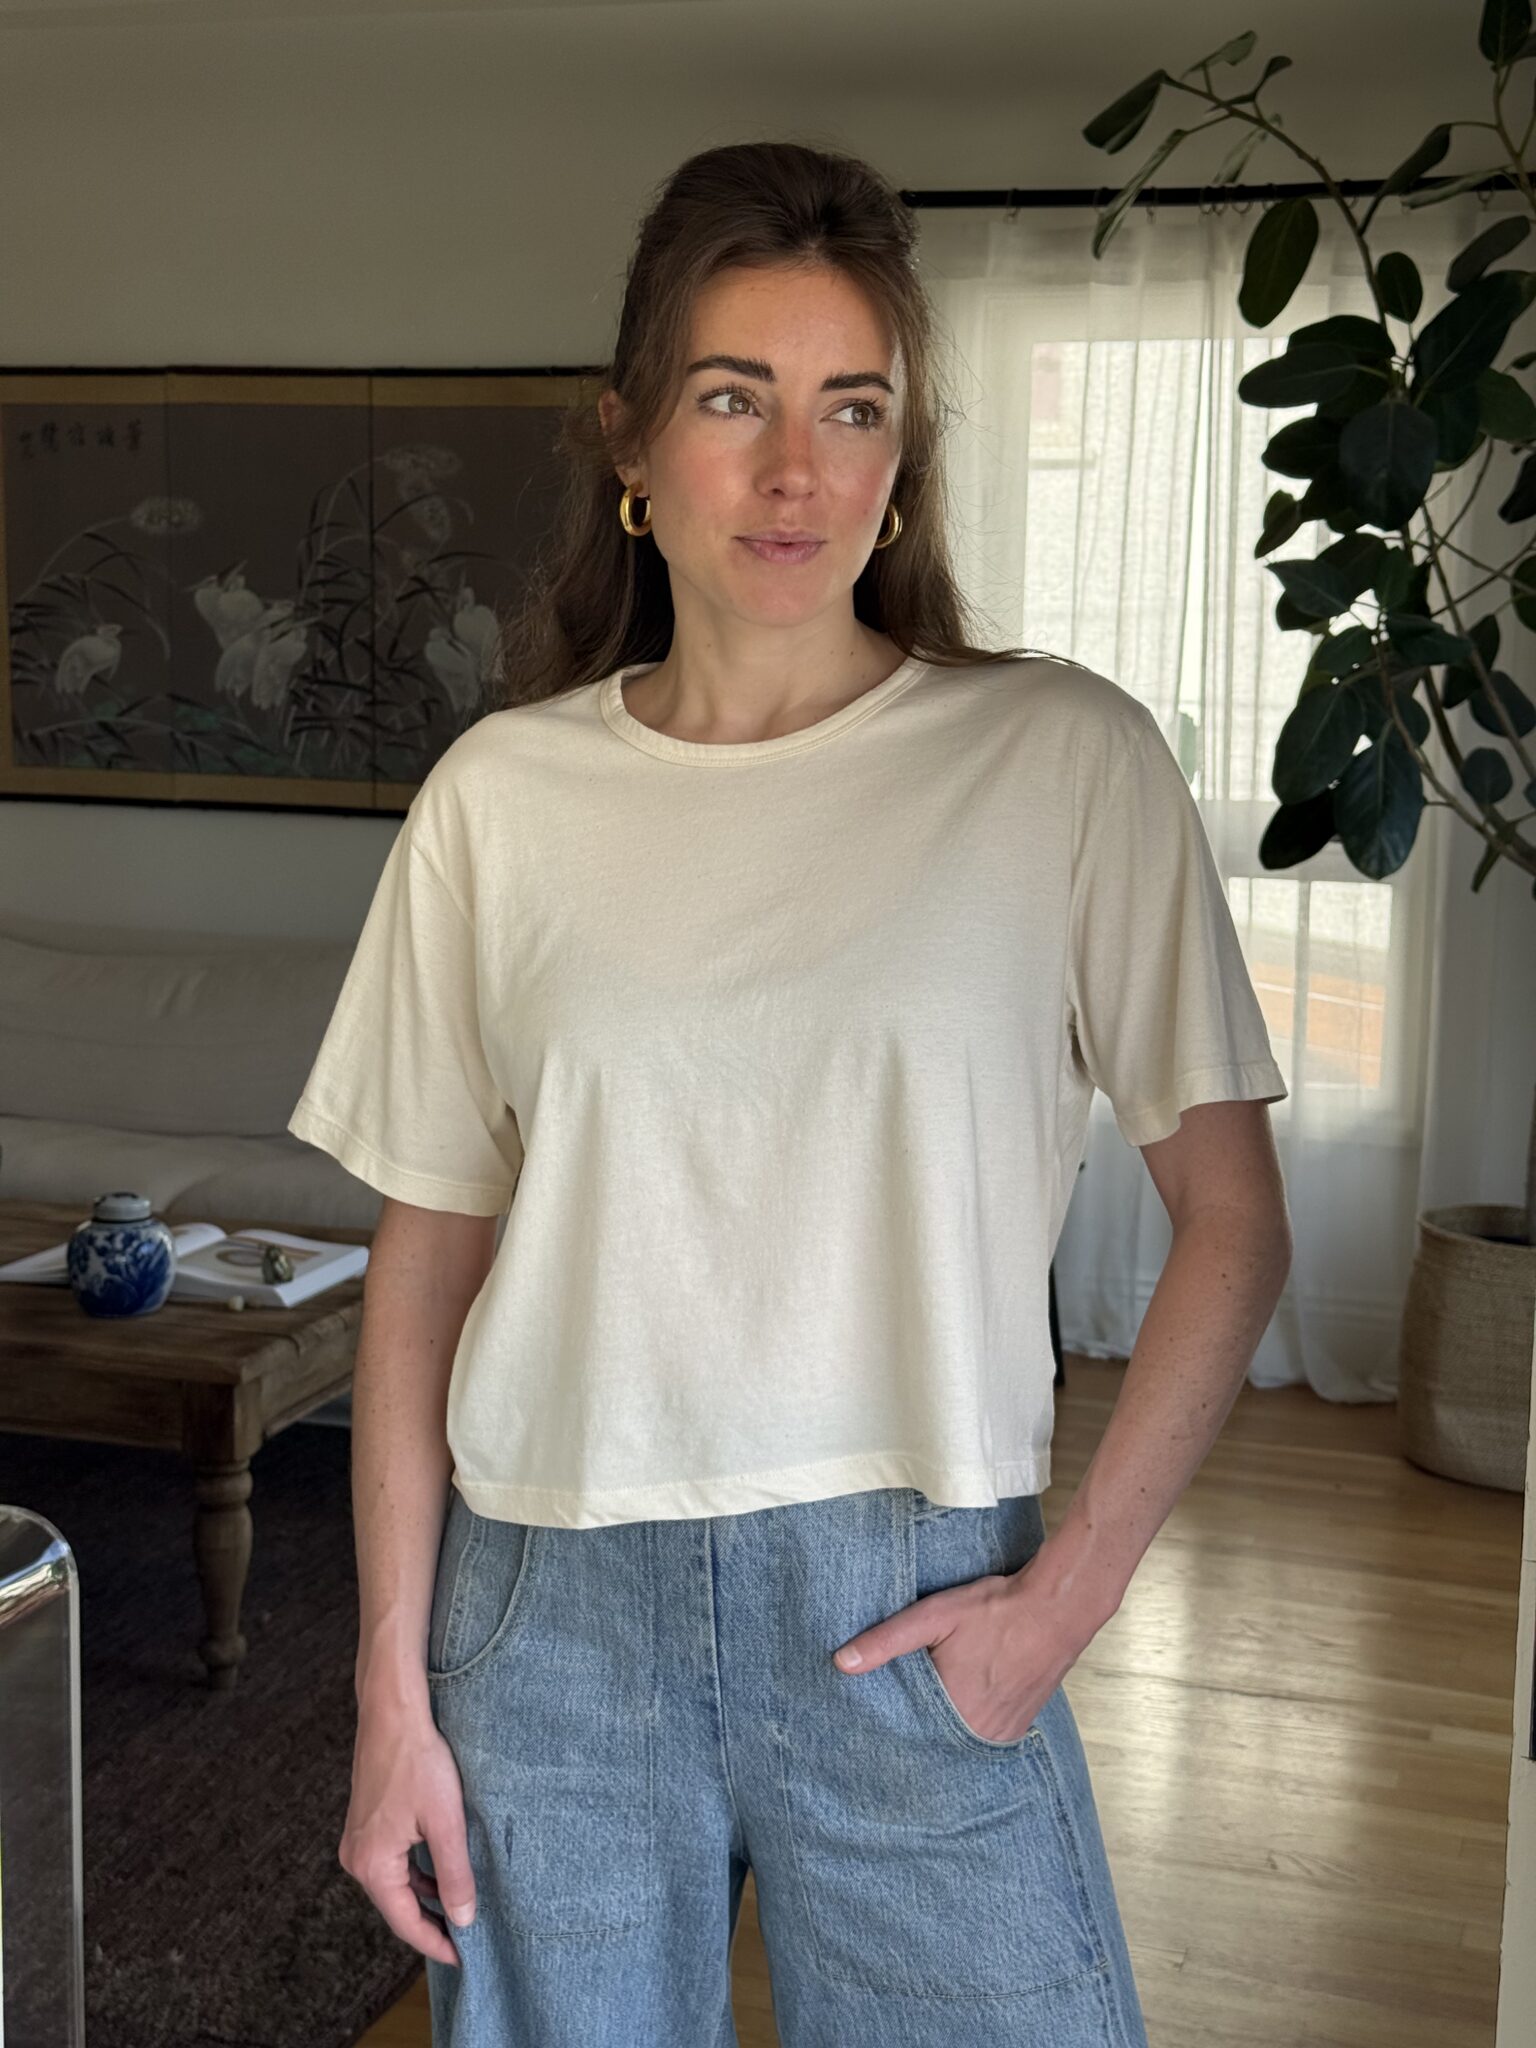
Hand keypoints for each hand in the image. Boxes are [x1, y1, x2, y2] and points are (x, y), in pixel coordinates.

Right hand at [339, 1701, 477, 1968]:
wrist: (392, 1712)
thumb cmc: (417, 1761)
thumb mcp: (445, 1822)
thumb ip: (454, 1875)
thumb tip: (464, 1918)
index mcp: (372, 1866)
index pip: (405, 1923)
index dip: (435, 1943)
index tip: (463, 1957)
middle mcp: (357, 1859)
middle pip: (397, 1907)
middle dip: (430, 1923)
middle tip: (465, 1936)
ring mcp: (357, 1840)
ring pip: (394, 1885)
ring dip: (424, 1898)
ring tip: (457, 1908)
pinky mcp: (365, 1824)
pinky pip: (391, 1863)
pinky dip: (415, 1874)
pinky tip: (438, 1872)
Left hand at [831, 1548, 1097, 1745]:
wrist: (1056, 1608)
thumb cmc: (995, 1610)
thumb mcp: (934, 1616)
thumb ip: (886, 1641)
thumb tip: (841, 1662)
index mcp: (952, 1712)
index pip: (906, 1737)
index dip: (887, 1732)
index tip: (867, 1730)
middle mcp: (978, 1733)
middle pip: (933, 1744)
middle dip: (913, 1734)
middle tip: (889, 1724)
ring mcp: (1002, 1734)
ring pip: (958, 1744)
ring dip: (941, 1733)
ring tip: (920, 1718)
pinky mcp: (1019, 1726)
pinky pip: (982, 1739)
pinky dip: (966, 1729)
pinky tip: (956, 1711)